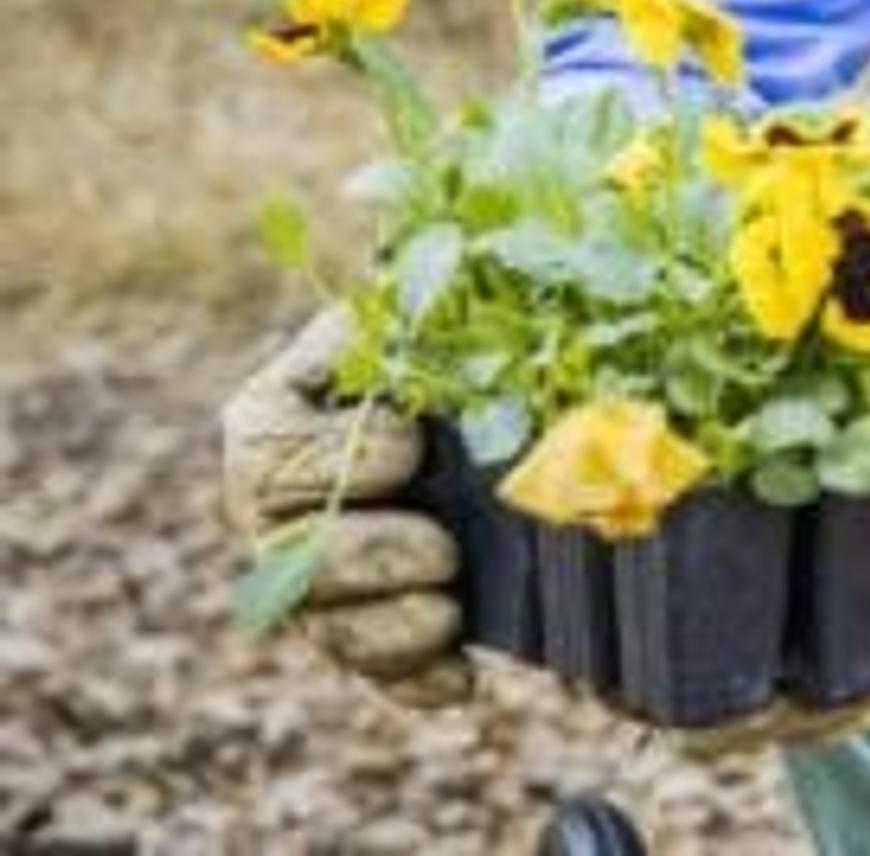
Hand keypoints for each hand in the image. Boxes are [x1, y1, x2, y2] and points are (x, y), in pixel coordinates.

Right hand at [216, 309, 473, 705]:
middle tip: (441, 554)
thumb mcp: (418, 309)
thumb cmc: (443, 336)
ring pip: (327, 624)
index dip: (340, 459)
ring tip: (447, 613)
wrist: (482, 393)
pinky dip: (418, 682)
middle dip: (369, 559)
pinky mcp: (372, 623)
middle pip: (293, 558)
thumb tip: (422, 302)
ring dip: (388, 629)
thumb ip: (406, 313)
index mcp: (272, 424)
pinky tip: (462, 683)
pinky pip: (378, 671)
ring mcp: (318, 576)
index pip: (276, 456)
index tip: (406, 447)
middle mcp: (278, 510)